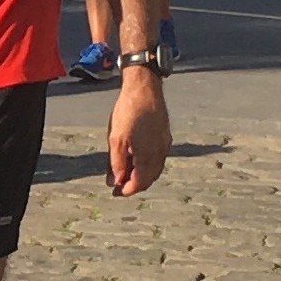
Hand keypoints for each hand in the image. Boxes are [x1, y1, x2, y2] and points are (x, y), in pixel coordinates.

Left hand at [108, 67, 170, 196]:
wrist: (144, 87)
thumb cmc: (129, 111)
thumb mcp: (117, 139)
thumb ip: (116, 163)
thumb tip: (115, 182)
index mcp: (149, 157)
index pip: (140, 183)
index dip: (127, 190)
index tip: (116, 192)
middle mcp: (160, 153)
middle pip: (149, 177)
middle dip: (134, 183)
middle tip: (119, 183)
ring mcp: (164, 143)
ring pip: (154, 167)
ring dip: (140, 173)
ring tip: (125, 170)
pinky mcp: (165, 134)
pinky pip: (157, 156)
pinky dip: (146, 162)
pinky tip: (135, 155)